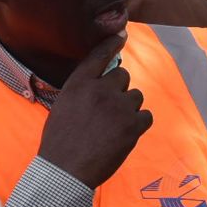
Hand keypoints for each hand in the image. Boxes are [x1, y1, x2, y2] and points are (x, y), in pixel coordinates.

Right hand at [38, 33, 153, 188]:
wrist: (65, 170)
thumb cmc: (60, 142)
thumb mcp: (63, 105)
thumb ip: (82, 90)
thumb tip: (101, 82)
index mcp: (78, 84)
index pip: (99, 55)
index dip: (112, 44)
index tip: (122, 35)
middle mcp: (99, 89)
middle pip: (123, 76)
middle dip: (119, 90)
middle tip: (108, 111)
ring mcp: (118, 106)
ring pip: (136, 96)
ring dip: (129, 108)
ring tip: (113, 127)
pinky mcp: (132, 125)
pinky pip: (146, 116)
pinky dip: (139, 124)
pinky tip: (124, 135)